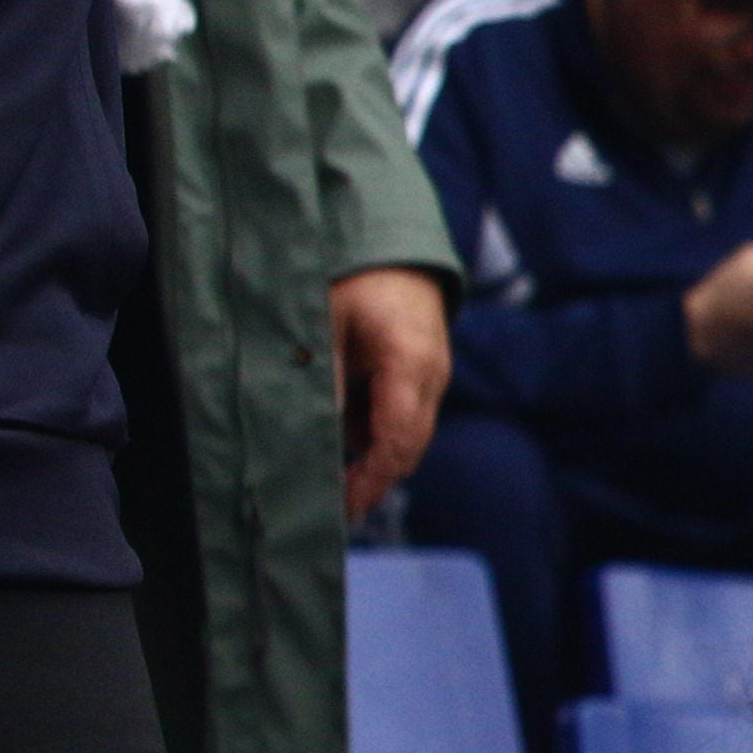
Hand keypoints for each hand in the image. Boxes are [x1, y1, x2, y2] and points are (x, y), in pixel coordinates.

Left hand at [330, 265, 451, 516]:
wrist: (392, 244)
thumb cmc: (353, 276)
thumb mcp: (327, 322)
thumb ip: (327, 380)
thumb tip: (318, 440)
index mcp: (411, 364)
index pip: (397, 439)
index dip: (371, 479)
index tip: (343, 508)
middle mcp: (432, 376)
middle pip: (408, 446)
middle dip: (374, 479)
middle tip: (335, 508)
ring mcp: (434, 375)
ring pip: (407, 434)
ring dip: (373, 455)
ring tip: (331, 474)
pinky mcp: (424, 373)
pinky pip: (403, 415)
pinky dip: (376, 432)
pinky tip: (343, 432)